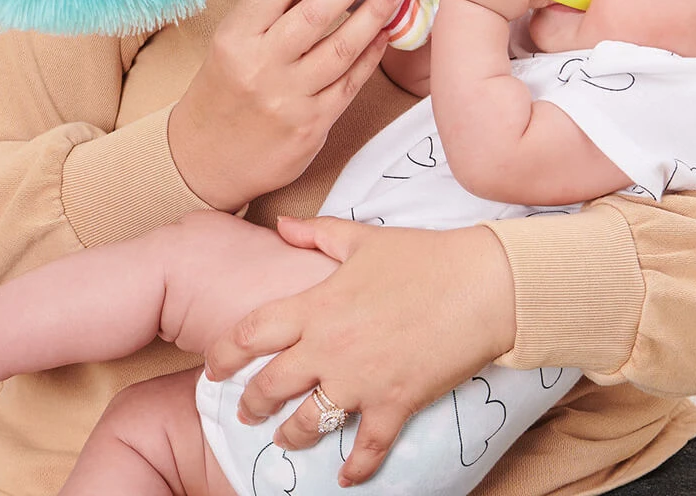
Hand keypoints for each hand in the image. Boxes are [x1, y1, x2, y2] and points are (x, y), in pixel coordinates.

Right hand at [168, 0, 404, 210]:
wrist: (204, 159)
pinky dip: (371, 56)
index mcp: (236, 38)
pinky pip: (350, 83)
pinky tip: (384, 35)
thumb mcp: (232, 45)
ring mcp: (288, 98)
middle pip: (316, 14)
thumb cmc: (223, 90)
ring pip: (342, 49)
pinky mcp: (311, 125)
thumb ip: (270, 13)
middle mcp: (261, 66)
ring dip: (373, 16)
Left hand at [204, 217, 516, 487]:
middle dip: (251, 404)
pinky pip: (366, 448)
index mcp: (318, 305)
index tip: (214, 367)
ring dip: (290, 437)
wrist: (481, 284)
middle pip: (270, 386)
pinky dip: (354, 469)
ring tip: (284, 440)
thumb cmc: (422, 256)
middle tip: (246, 411)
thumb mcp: (363, 238)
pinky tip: (345, 478)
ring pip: (307, 424)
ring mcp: (361, 381)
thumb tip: (281, 225)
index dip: (224, 354)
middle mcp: (330, 348)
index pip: (251, 334)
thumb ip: (317, 233)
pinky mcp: (394, 404)